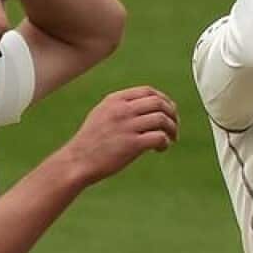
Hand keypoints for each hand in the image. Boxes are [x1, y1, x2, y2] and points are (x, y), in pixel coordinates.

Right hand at [63, 86, 178, 184]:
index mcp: (115, 100)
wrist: (78, 161)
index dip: (164, 100)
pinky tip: (160, 149)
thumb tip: (151, 105)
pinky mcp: (132, 144)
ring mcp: (127, 127)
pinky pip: (159, 137)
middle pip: (159, 103)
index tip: (168, 112)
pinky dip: (165, 143)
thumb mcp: (102, 114)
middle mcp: (122, 110)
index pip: (148, 91)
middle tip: (174, 127)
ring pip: (162, 119)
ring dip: (172, 129)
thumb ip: (123, 106)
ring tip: (170, 139)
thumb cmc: (92, 141)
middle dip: (172, 114)